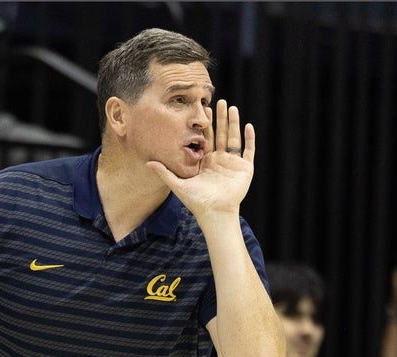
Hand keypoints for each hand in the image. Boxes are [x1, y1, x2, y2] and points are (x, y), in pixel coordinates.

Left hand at [147, 99, 254, 218]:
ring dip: (233, 123)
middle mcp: (220, 160)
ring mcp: (233, 164)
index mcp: (206, 162)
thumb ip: (165, 172)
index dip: (205, 125)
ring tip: (232, 108)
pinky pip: (248, 150)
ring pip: (234, 138)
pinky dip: (249, 138)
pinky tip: (248, 126)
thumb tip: (147, 162)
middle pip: (220, 134)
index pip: (206, 138)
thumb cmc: (197, 202)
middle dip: (220, 118)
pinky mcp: (245, 168)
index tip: (203, 110)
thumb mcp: (179, 185)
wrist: (215, 214)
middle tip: (219, 101)